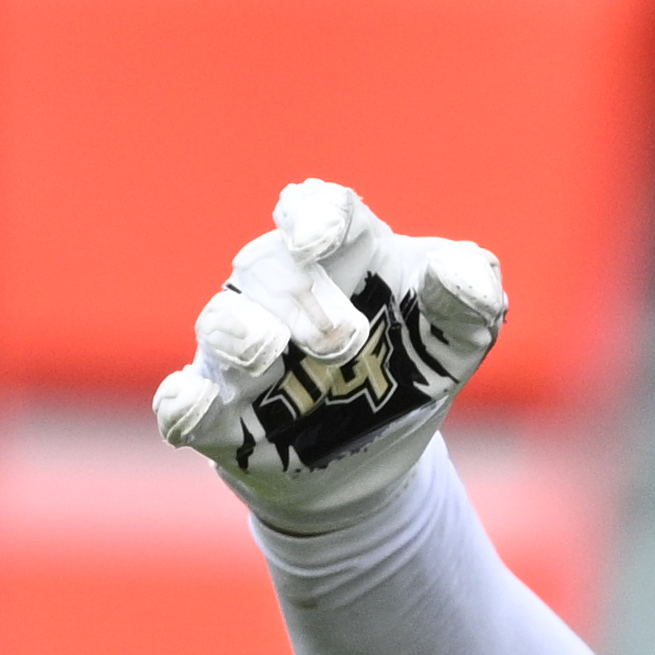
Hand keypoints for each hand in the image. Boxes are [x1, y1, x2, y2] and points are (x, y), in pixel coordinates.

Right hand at [155, 179, 503, 531]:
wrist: (384, 445)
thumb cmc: (414, 360)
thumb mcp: (460, 332)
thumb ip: (470, 296)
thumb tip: (459, 277)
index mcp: (340, 250)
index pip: (320, 209)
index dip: (313, 216)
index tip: (316, 240)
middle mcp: (280, 287)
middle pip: (274, 270)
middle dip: (306, 301)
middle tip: (346, 341)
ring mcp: (245, 345)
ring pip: (223, 324)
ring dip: (239, 334)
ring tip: (270, 349)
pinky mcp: (219, 407)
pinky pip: (185, 399)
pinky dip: (183, 402)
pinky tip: (188, 406)